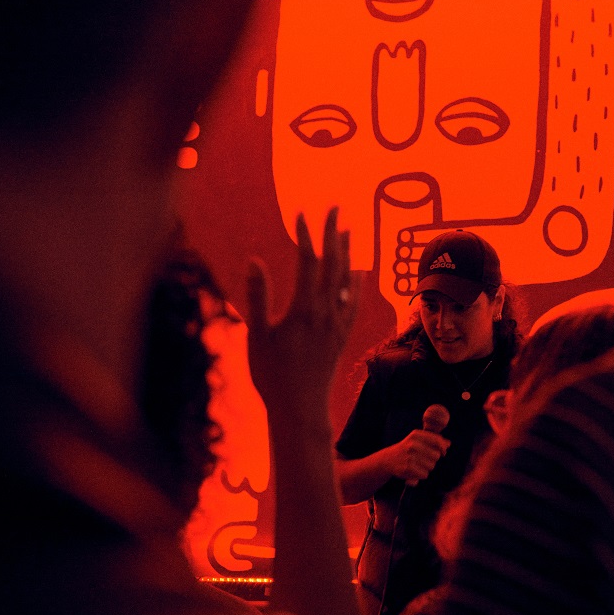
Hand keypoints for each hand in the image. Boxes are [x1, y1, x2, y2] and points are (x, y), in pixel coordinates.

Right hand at [246, 207, 357, 410]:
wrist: (300, 408)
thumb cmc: (272, 375)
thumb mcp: (257, 336)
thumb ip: (258, 297)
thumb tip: (254, 260)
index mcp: (303, 309)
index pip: (308, 261)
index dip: (306, 235)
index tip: (302, 212)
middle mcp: (326, 312)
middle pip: (334, 263)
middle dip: (334, 232)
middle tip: (336, 206)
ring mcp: (338, 323)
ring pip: (347, 279)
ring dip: (348, 252)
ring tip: (349, 229)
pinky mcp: (343, 335)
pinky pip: (354, 302)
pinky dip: (356, 282)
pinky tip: (359, 271)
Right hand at [387, 429, 449, 483]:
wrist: (389, 459)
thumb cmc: (408, 449)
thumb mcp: (418, 440)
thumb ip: (434, 440)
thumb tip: (448, 444)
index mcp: (416, 435)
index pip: (437, 440)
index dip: (443, 447)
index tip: (444, 452)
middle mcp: (412, 444)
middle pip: (436, 455)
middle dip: (434, 458)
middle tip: (424, 458)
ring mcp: (409, 457)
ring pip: (432, 466)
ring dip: (428, 467)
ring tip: (418, 464)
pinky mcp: (407, 469)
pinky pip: (425, 474)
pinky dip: (422, 474)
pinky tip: (415, 471)